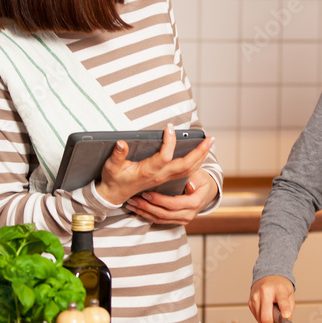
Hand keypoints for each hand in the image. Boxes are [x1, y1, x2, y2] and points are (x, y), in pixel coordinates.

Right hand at [96, 124, 214, 205]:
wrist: (115, 195)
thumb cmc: (114, 180)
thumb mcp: (111, 167)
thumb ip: (117, 155)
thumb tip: (121, 143)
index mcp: (148, 171)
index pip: (164, 156)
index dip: (169, 141)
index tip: (170, 127)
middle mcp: (160, 175)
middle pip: (185, 165)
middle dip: (199, 152)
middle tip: (210, 139)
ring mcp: (164, 177)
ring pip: (188, 169)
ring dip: (201, 157)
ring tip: (209, 143)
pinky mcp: (165, 178)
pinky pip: (185, 171)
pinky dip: (196, 163)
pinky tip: (200, 154)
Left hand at [125, 169, 217, 224]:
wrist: (207, 191)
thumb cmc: (202, 180)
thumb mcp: (201, 176)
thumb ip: (195, 179)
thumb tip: (191, 186)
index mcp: (194, 203)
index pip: (174, 204)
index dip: (159, 200)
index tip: (146, 193)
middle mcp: (188, 214)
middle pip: (164, 214)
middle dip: (147, 207)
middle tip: (133, 199)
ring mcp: (182, 220)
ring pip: (160, 219)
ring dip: (144, 213)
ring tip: (131, 205)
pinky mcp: (177, 221)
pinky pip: (160, 221)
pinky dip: (148, 216)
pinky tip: (138, 210)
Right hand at [248, 275, 294, 322]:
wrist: (268, 276)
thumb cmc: (280, 287)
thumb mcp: (290, 294)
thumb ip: (289, 308)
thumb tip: (285, 321)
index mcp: (278, 289)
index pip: (282, 300)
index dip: (285, 310)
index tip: (286, 316)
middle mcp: (265, 292)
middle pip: (265, 317)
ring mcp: (255, 297)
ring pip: (259, 320)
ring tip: (272, 318)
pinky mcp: (250, 302)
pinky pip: (256, 317)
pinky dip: (261, 319)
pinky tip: (266, 312)